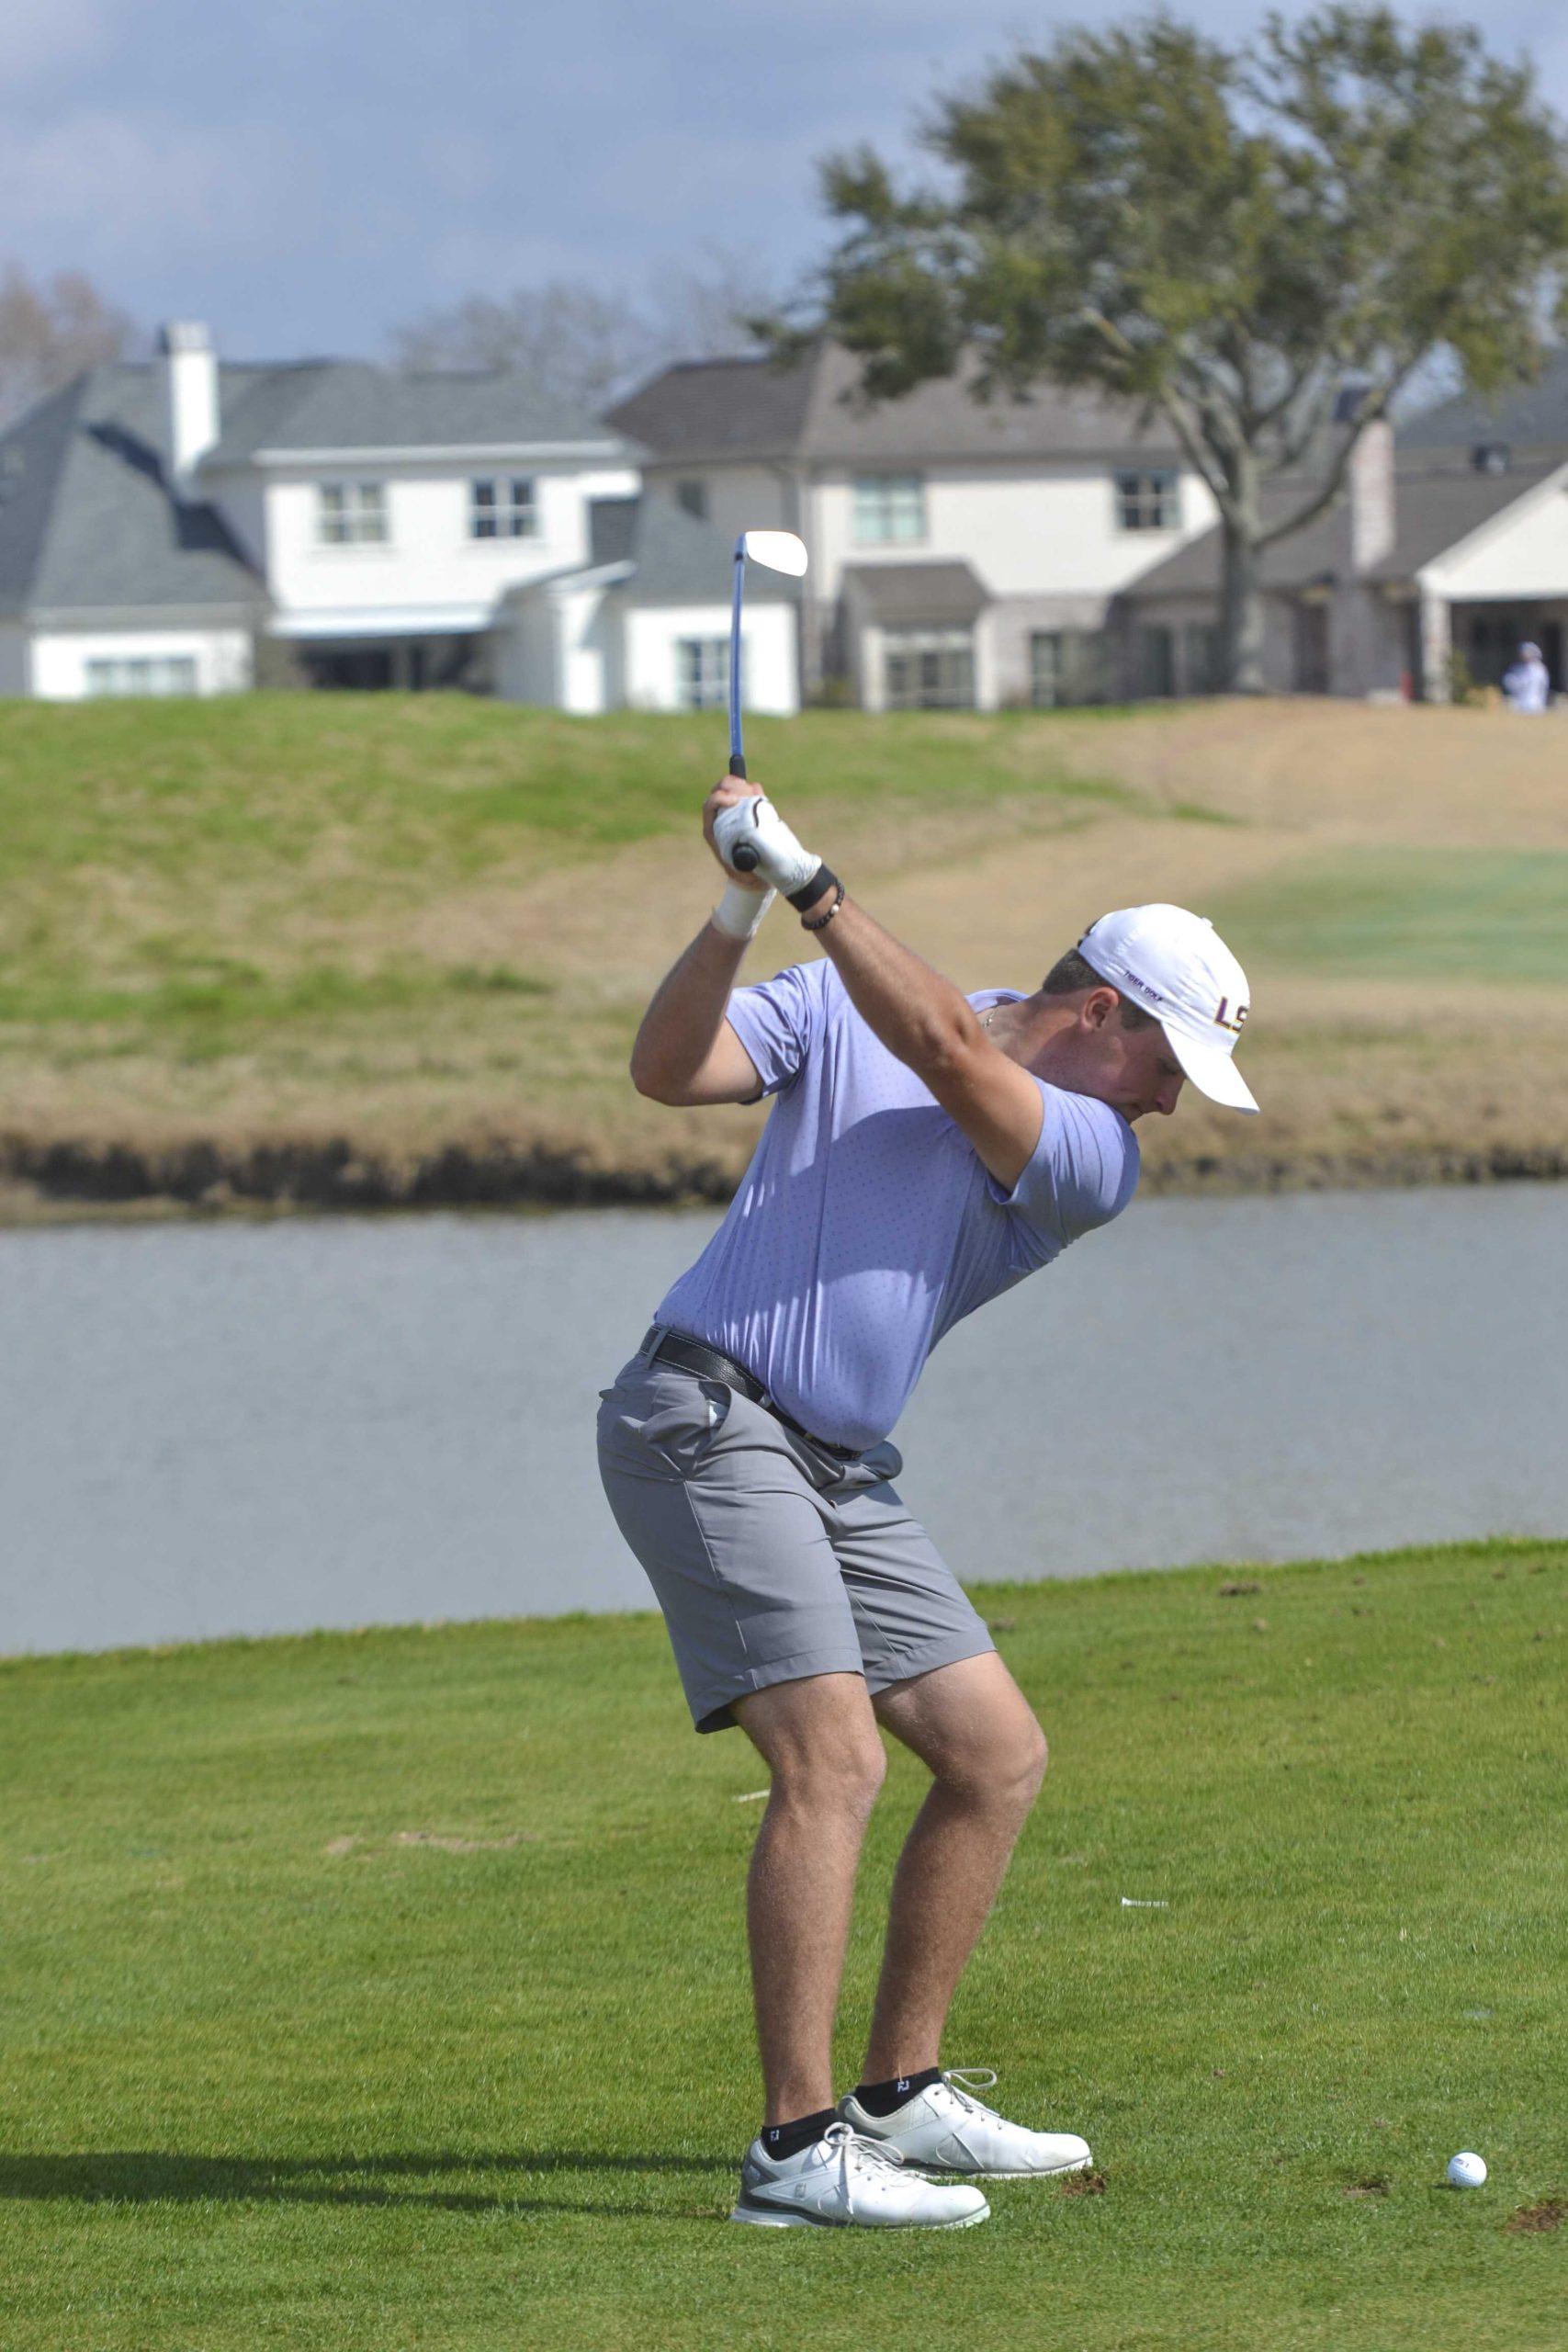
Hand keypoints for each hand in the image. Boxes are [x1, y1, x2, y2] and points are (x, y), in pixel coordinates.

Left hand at [702, 777, 768, 892]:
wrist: (754, 876)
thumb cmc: (747, 873)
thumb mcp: (742, 866)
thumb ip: (743, 856)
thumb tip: (748, 846)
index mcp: (714, 830)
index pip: (710, 805)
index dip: (720, 798)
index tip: (735, 800)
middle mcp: (721, 818)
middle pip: (720, 790)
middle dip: (731, 785)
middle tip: (746, 790)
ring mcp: (735, 813)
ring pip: (733, 789)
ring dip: (743, 786)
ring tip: (754, 793)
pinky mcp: (748, 811)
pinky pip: (748, 793)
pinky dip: (754, 790)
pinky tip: (759, 794)